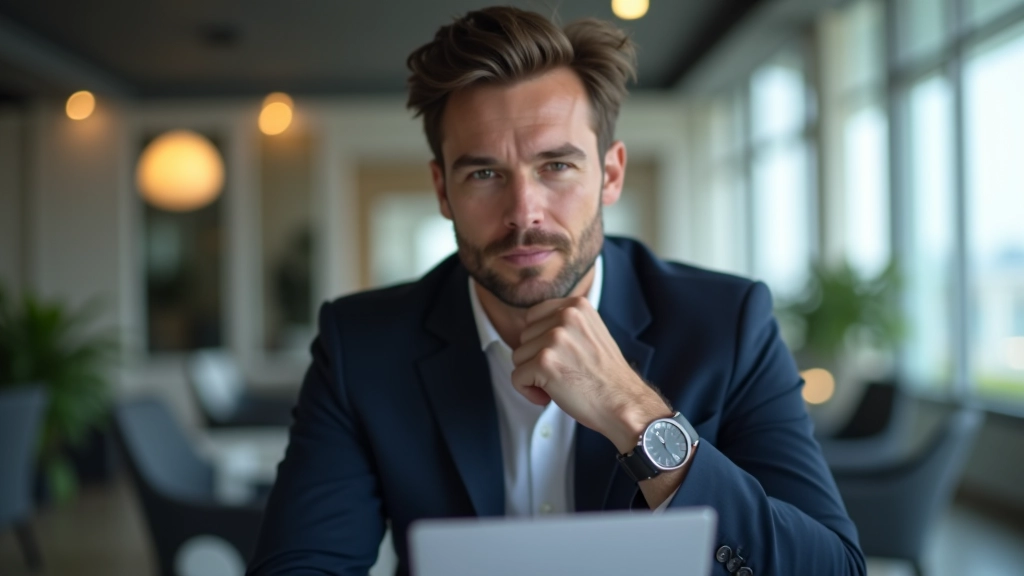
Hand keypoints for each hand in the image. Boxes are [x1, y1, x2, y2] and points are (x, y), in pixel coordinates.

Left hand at [510, 296, 671, 452]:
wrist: (624, 404)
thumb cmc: (606, 377)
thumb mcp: (590, 333)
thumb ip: (564, 325)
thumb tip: (530, 328)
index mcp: (577, 305)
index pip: (533, 318)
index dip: (540, 342)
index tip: (560, 358)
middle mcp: (566, 316)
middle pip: (524, 337)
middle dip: (536, 359)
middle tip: (563, 373)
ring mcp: (555, 338)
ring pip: (518, 357)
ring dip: (533, 376)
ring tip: (560, 384)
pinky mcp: (544, 362)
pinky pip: (517, 378)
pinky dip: (529, 392)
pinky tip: (550, 396)